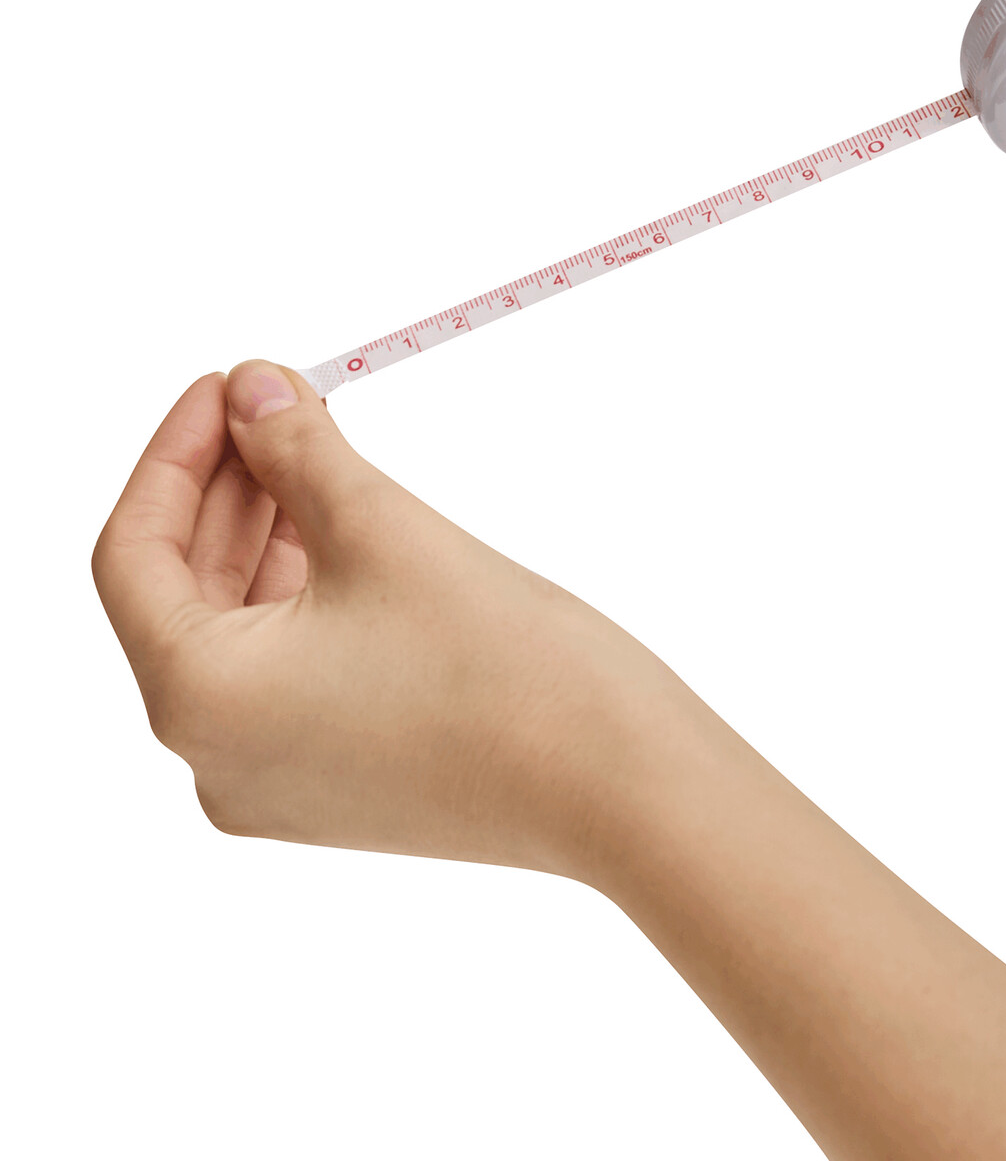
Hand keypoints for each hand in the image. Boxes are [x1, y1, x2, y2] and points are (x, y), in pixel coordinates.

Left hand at [94, 364, 1005, 1158]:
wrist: (697, 822)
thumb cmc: (575, 686)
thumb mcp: (432, 534)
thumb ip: (318, 447)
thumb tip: (259, 370)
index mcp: (217, 696)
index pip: (135, 533)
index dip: (183, 432)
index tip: (258, 355)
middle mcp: (241, 755)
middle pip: (195, 571)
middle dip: (244, 468)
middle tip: (317, 376)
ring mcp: (316, 775)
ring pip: (261, 611)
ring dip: (305, 517)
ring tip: (372, 434)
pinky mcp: (393, 773)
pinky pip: (324, 651)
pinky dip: (354, 577)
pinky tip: (417, 520)